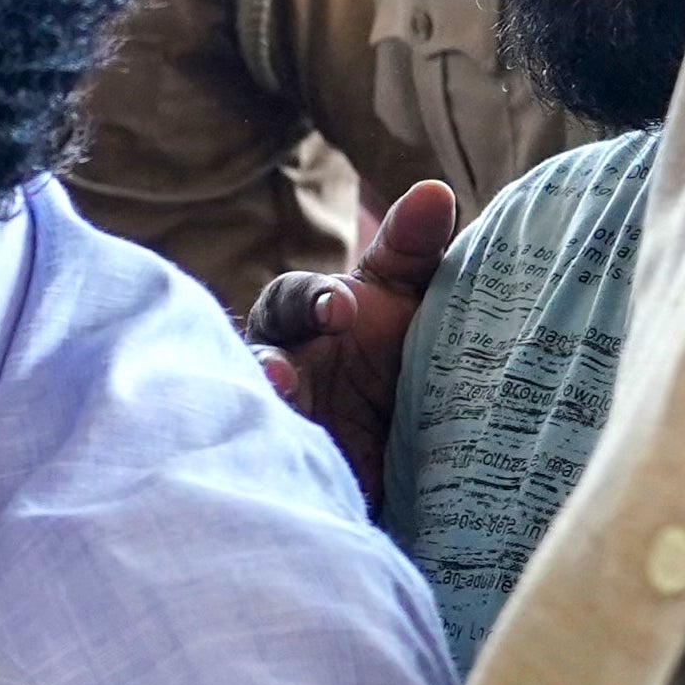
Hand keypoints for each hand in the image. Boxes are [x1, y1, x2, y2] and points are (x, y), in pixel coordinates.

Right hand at [246, 179, 459, 507]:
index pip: (293, 300)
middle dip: (265, 368)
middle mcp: (281, 369)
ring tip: (275, 434)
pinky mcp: (288, 477)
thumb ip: (414, 251)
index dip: (311, 301)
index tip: (344, 310)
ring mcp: (279, 423)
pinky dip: (273, 481)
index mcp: (306, 321)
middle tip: (283, 378)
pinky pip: (269, 478)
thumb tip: (432, 192)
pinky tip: (288, 491)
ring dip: (260, 424)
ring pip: (252, 419)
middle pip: (256, 362)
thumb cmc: (397, 355)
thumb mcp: (410, 302)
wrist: (414, 450)